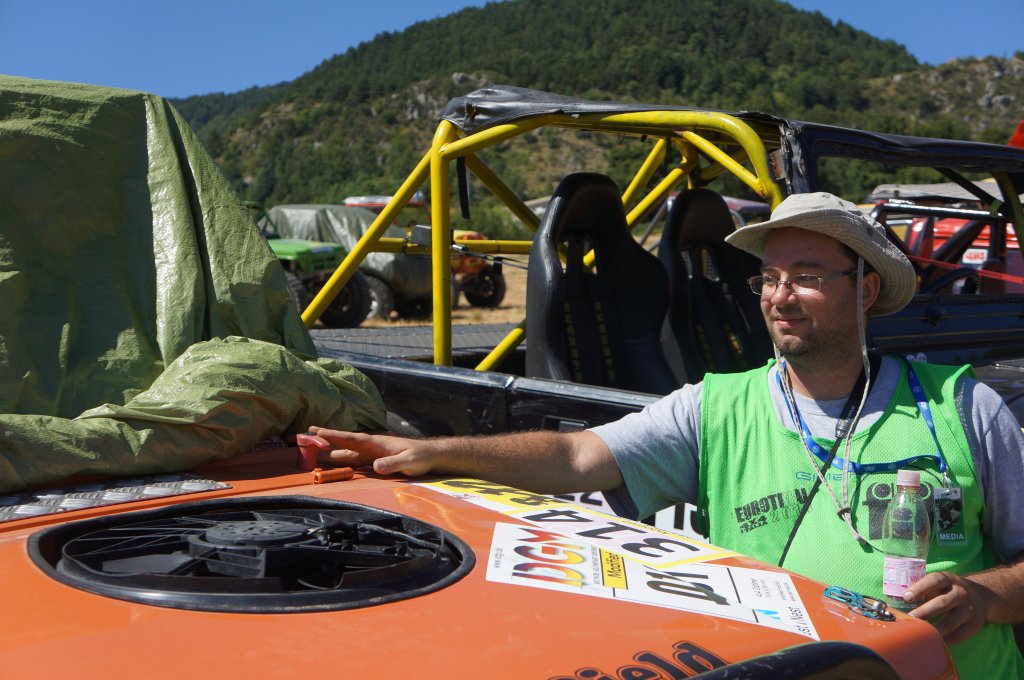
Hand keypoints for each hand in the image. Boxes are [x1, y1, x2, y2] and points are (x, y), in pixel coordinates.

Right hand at [302, 428, 435, 476]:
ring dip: (330, 449)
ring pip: (346, 451)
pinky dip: (341, 459)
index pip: (352, 439)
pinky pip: (353, 460)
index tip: (318, 431)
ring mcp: (371, 453)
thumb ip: (393, 464)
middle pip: (344, 443)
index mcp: (376, 443)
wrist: (429, 455)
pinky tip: (332, 461)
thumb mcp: (409, 462)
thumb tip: (376, 467)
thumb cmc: (420, 457)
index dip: (334, 436)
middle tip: (305, 434)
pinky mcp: (374, 461)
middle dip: (326, 438)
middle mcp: (370, 446)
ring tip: (311, 448)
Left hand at [904, 571, 990, 644]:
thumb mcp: (938, 584)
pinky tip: (934, 643)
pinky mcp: (975, 624)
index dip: (920, 588)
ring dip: (934, 628)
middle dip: (925, 612)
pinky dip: (946, 640)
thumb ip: (922, 589)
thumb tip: (895, 600)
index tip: (906, 597)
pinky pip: (959, 635)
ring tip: (920, 634)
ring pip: (951, 621)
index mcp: (948, 579)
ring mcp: (969, 609)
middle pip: (942, 603)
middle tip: (909, 618)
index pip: (934, 580)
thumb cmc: (948, 590)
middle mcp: (960, 593)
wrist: (981, 596)